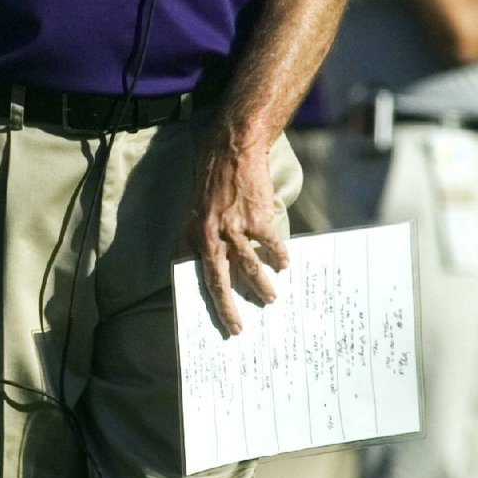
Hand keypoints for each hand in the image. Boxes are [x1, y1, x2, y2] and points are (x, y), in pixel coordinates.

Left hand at [184, 128, 288, 336]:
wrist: (233, 149)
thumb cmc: (214, 178)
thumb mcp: (195, 207)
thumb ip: (200, 236)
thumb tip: (209, 265)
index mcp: (193, 233)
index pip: (195, 274)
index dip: (202, 298)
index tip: (210, 318)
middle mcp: (211, 234)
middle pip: (219, 281)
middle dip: (228, 308)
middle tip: (238, 329)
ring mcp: (234, 227)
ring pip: (249, 268)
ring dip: (261, 287)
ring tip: (270, 300)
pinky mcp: (257, 219)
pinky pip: (271, 246)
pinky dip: (279, 257)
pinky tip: (285, 265)